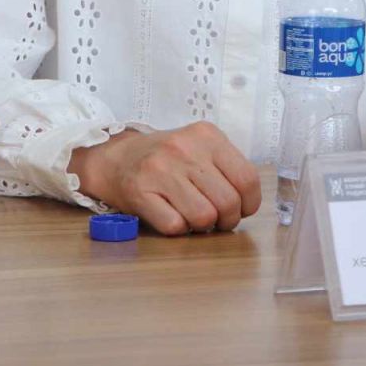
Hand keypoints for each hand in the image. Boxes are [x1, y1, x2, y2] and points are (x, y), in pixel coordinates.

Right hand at [70, 122, 261, 235]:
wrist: (116, 157)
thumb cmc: (167, 158)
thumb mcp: (200, 148)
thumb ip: (226, 168)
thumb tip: (247, 204)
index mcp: (207, 136)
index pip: (247, 178)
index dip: (249, 204)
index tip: (241, 209)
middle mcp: (185, 149)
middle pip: (227, 202)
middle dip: (228, 220)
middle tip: (218, 220)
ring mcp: (161, 169)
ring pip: (203, 217)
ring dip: (203, 227)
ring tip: (195, 218)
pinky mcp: (140, 191)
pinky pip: (175, 226)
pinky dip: (178, 229)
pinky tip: (172, 216)